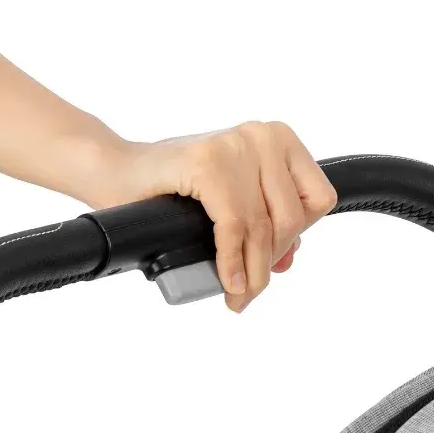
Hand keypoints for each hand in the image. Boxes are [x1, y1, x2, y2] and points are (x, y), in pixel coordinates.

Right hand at [88, 122, 336, 311]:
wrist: (114, 173)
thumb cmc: (171, 187)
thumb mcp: (230, 200)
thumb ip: (264, 221)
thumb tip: (288, 258)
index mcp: (277, 138)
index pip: (319, 198)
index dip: (299, 234)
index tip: (272, 258)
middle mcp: (261, 136)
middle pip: (292, 218)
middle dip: (268, 261)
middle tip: (248, 289)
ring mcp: (235, 146)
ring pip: (263, 228)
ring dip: (251, 273)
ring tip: (237, 296)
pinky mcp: (208, 164)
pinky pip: (234, 227)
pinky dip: (231, 262)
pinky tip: (226, 283)